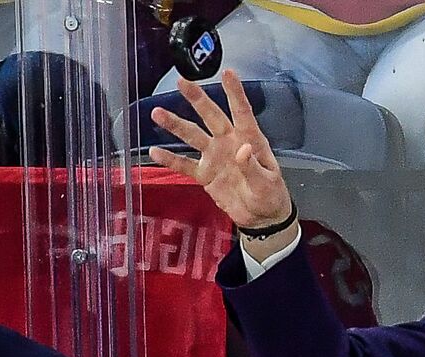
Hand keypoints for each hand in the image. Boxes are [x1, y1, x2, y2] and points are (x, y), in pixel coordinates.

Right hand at [148, 70, 296, 253]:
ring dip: (176, 125)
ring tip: (157, 113)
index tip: (227, 72)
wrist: (261, 217)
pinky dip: (170, 160)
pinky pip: (185, 165)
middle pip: (212, 117)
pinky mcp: (205, 174)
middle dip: (197, 99)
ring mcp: (215, 157)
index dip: (235, 93)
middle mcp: (229, 142)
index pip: (242, 113)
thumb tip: (241, 150)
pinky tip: (154, 151)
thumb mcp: (267, 184)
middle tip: (182, 82)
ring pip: (193, 136)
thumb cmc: (270, 196)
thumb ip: (253, 168)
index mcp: (250, 139)